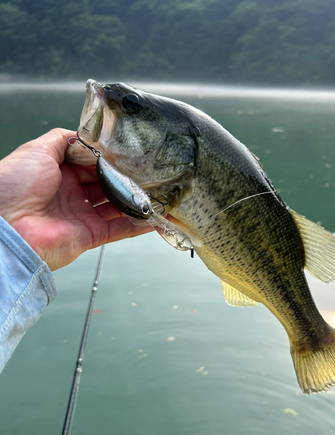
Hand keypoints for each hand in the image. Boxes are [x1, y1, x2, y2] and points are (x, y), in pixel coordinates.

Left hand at [0, 128, 151, 269]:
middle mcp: (71, 194)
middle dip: (125, 178)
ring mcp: (81, 216)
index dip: (109, 158)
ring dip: (134, 200)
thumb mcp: (37, 149)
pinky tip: (154, 218)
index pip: (91, 163)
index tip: (129, 153)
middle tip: (147, 171)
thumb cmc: (14, 185)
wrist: (7, 227)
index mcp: (58, 173)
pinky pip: (118, 230)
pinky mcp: (89, 236)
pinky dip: (137, 226)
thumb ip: (63, 139)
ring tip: (156, 191)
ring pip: (115, 206)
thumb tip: (86, 135)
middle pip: (105, 184)